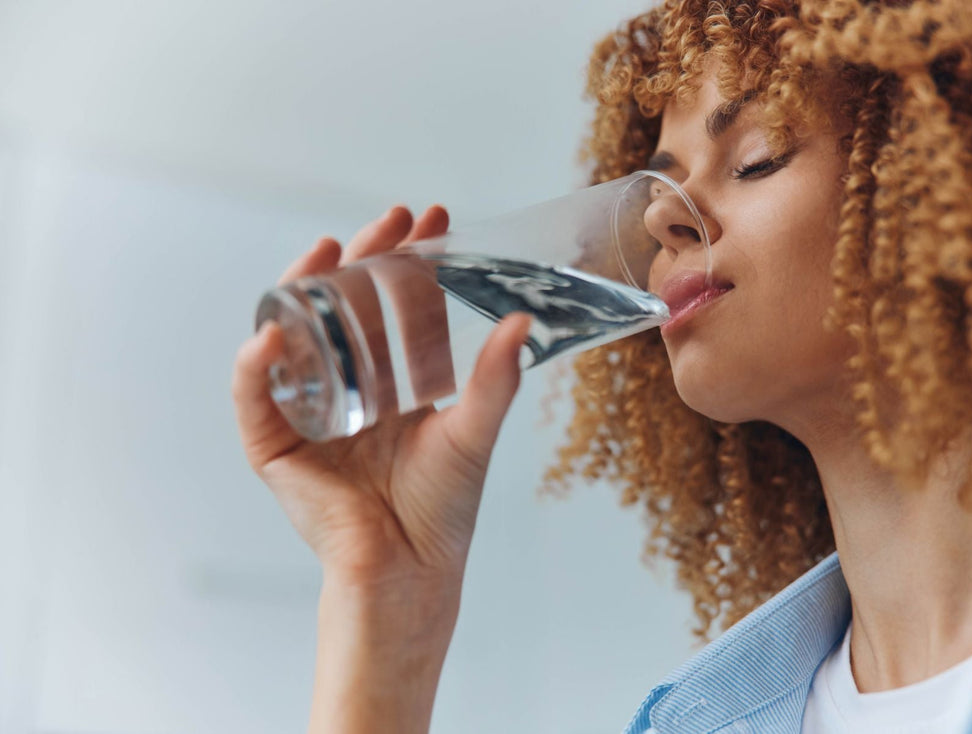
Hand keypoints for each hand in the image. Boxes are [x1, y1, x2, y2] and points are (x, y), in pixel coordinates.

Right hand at [231, 205, 531, 593]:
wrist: (409, 568)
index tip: (432, 219)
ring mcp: (306, 410)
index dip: (408, 261)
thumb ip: (493, 381)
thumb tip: (522, 320)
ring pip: (293, 335)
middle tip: (391, 219)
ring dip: (301, 289)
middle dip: (363, 258)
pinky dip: (253, 366)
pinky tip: (272, 333)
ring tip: (326, 251)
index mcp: (391, 380)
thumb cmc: (441, 507)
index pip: (394, 304)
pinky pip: (253, 397)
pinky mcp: (274, 444)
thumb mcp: (471, 432)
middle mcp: (346, 385)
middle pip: (343, 306)